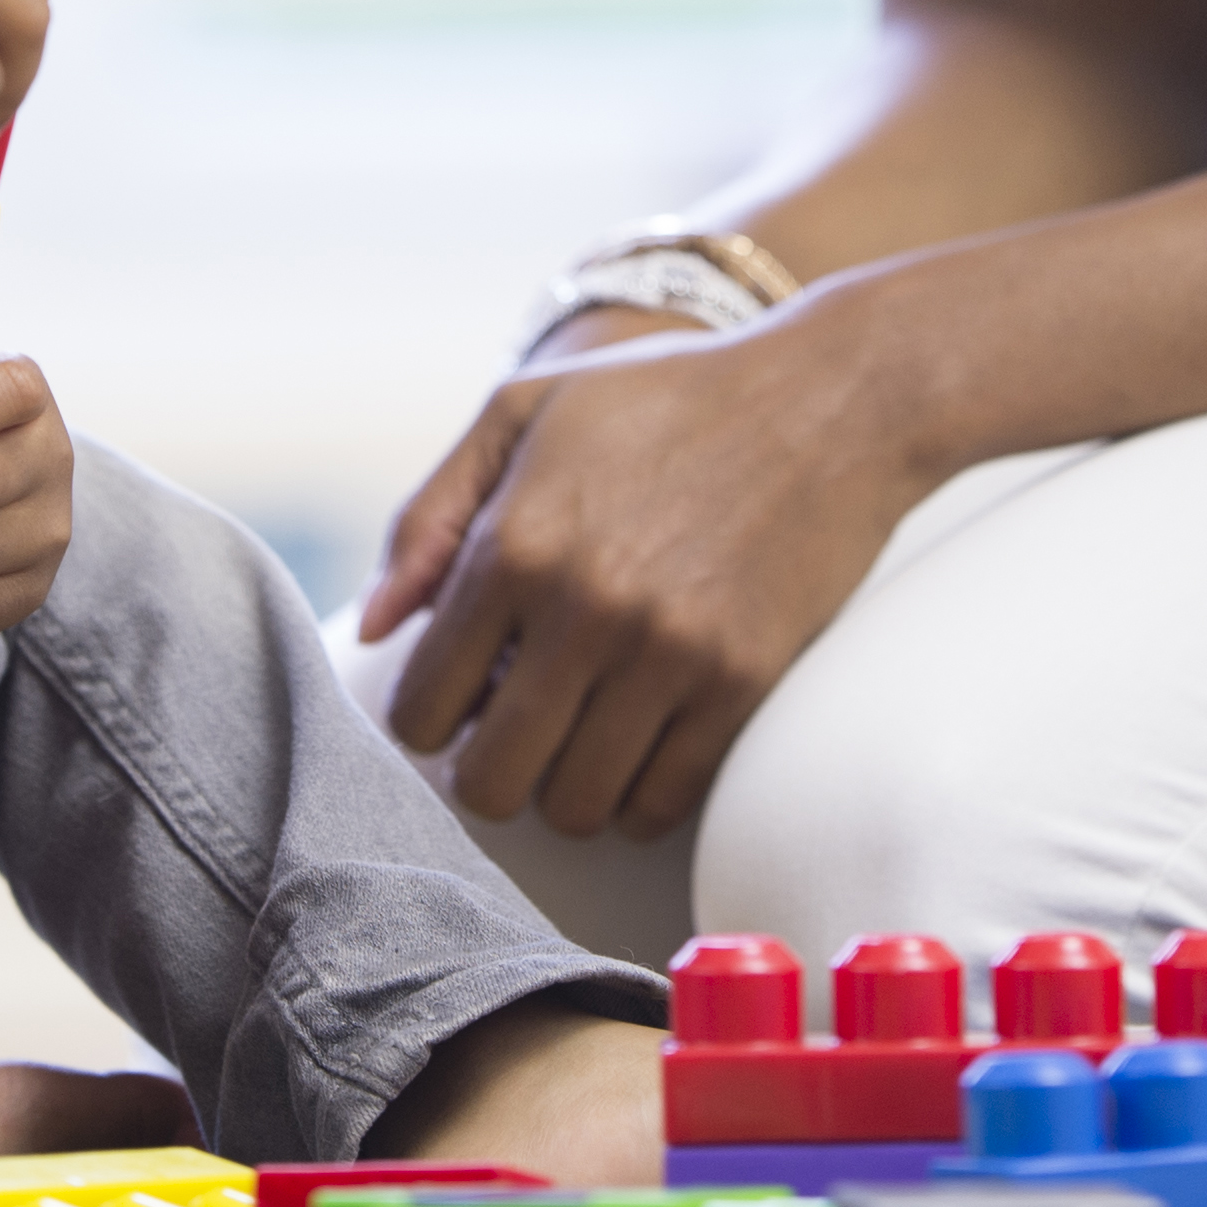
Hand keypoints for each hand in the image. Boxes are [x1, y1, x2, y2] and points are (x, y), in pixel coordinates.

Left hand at [357, 314, 927, 838]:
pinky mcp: (741, 686)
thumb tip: (374, 626)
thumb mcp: (526, 413)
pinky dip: (640, 795)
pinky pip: (661, 805)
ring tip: (582, 733)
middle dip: (489, 769)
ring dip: (565, 786)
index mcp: (514, 542)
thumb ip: (429, 514)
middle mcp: (584, 608)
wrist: (832, 399)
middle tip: (516, 730)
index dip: (429, 717)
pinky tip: (642, 741)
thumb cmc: (666, 398)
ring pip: (574, 808)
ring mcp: (668, 655)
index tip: (461, 696)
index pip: (421, 709)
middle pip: (490, 781)